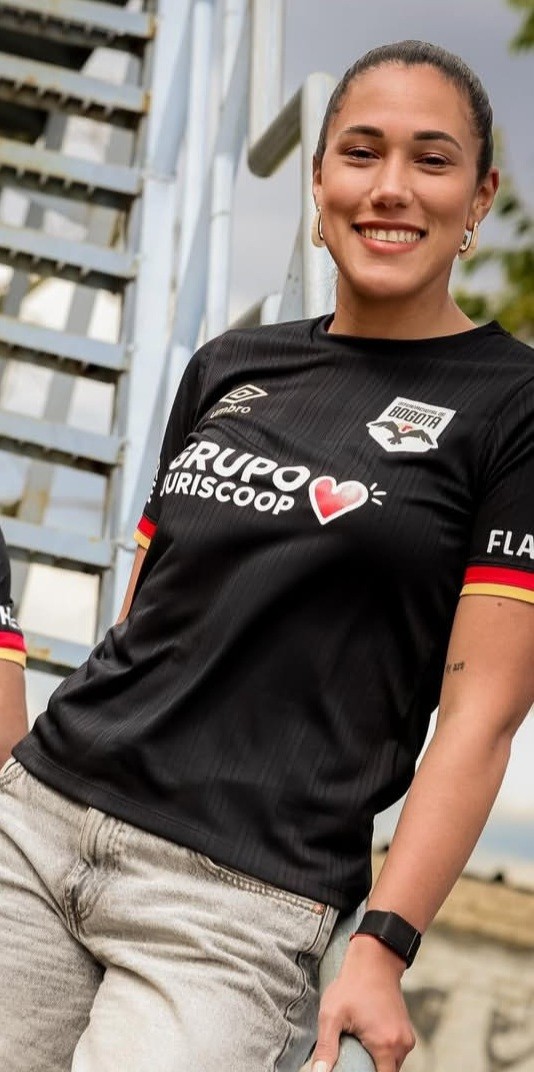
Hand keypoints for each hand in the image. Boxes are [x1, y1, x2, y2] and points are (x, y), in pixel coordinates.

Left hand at [311, 935, 415, 1071]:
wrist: (375, 959)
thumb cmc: (351, 985)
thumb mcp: (332, 1015)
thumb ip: (326, 1047)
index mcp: (386, 1045)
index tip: (353, 1065)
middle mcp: (402, 1044)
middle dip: (369, 1069)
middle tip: (352, 1053)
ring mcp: (407, 1038)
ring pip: (391, 1065)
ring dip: (376, 1061)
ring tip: (358, 1045)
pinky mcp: (406, 1031)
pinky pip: (395, 1053)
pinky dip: (382, 1052)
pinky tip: (367, 1038)